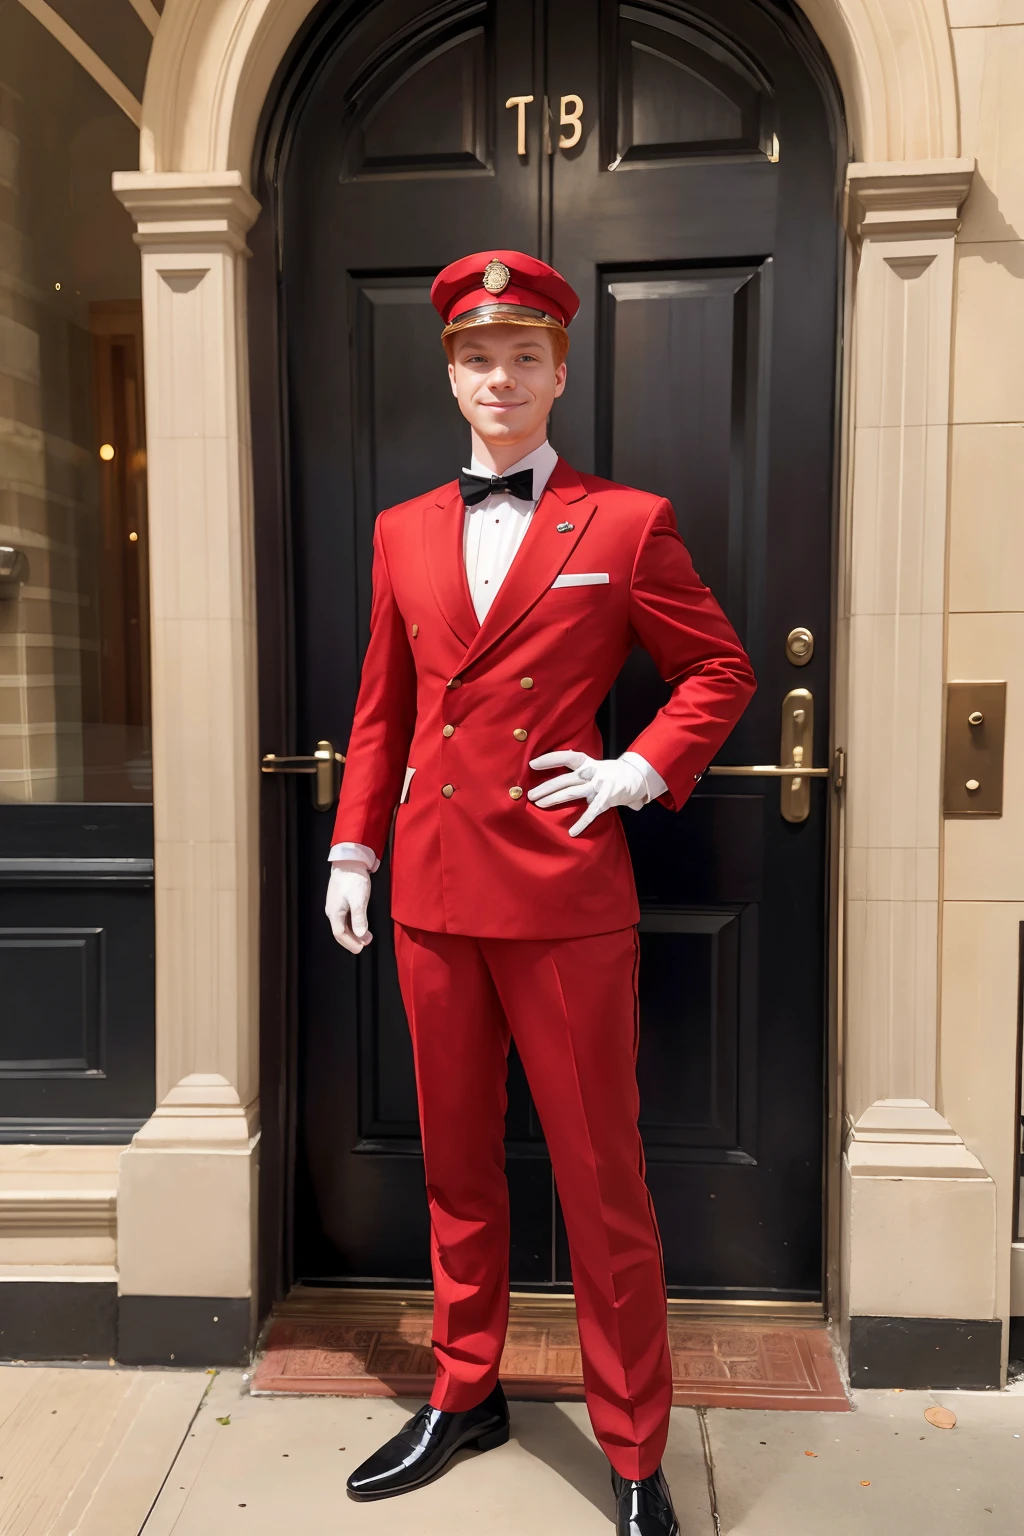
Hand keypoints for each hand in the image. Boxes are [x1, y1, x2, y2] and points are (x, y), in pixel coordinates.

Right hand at [326, 861, 372, 952]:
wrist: (349, 860)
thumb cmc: (353, 879)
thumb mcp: (358, 900)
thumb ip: (359, 918)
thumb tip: (361, 935)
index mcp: (334, 912)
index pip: (340, 934)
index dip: (350, 943)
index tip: (361, 949)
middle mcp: (332, 911)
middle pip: (341, 931)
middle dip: (353, 939)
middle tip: (366, 944)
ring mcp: (335, 905)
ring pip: (343, 924)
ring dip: (354, 932)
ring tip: (366, 936)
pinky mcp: (340, 900)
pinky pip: (345, 917)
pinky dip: (353, 924)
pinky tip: (361, 924)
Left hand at [527, 751, 648, 836]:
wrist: (638, 777)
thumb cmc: (613, 773)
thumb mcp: (596, 766)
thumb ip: (580, 767)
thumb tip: (560, 764)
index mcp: (588, 763)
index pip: (567, 757)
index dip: (550, 759)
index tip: (533, 763)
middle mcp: (592, 772)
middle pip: (565, 779)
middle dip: (546, 786)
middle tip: (530, 794)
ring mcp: (599, 785)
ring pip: (572, 792)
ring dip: (554, 798)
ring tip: (539, 804)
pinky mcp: (607, 799)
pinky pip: (592, 812)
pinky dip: (582, 822)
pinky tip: (572, 832)